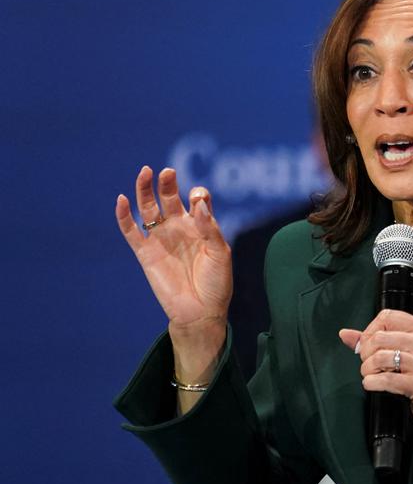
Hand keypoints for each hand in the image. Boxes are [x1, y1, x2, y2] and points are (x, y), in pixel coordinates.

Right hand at [115, 166, 231, 376]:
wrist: (200, 312)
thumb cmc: (216, 283)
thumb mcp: (220, 254)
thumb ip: (210, 228)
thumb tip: (197, 203)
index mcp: (200, 226)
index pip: (197, 201)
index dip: (198, 195)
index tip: (199, 200)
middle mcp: (179, 229)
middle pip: (170, 198)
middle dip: (168, 184)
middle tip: (168, 171)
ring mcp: (160, 239)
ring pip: (148, 209)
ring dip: (146, 190)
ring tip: (145, 172)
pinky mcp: (145, 253)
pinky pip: (131, 231)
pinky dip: (123, 215)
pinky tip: (121, 199)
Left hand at [339, 309, 412, 431]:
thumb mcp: (405, 350)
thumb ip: (374, 340)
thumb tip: (344, 334)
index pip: (387, 317)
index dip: (370, 331)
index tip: (369, 346)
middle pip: (379, 337)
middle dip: (365, 354)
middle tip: (369, 364)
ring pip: (379, 358)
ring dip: (367, 370)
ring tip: (371, 375)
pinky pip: (384, 379)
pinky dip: (371, 383)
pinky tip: (373, 384)